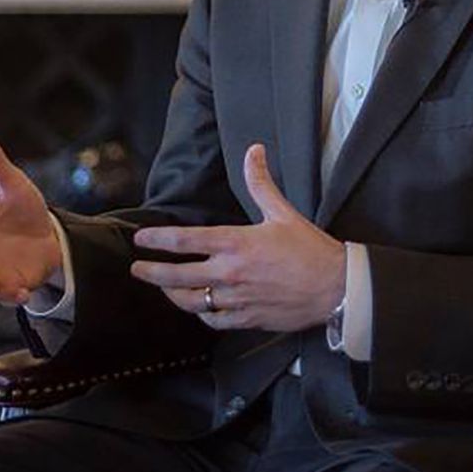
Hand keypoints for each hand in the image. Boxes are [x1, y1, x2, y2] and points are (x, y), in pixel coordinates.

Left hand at [130, 144, 345, 331]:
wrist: (335, 287)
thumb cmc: (310, 250)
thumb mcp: (282, 212)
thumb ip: (260, 183)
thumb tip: (253, 151)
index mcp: (235, 243)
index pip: (184, 240)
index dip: (157, 240)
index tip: (141, 240)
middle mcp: (230, 273)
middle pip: (177, 276)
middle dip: (151, 272)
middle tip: (138, 269)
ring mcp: (236, 299)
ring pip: (191, 301)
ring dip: (172, 294)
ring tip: (164, 288)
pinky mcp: (246, 319)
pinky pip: (213, 320)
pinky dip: (201, 313)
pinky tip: (198, 308)